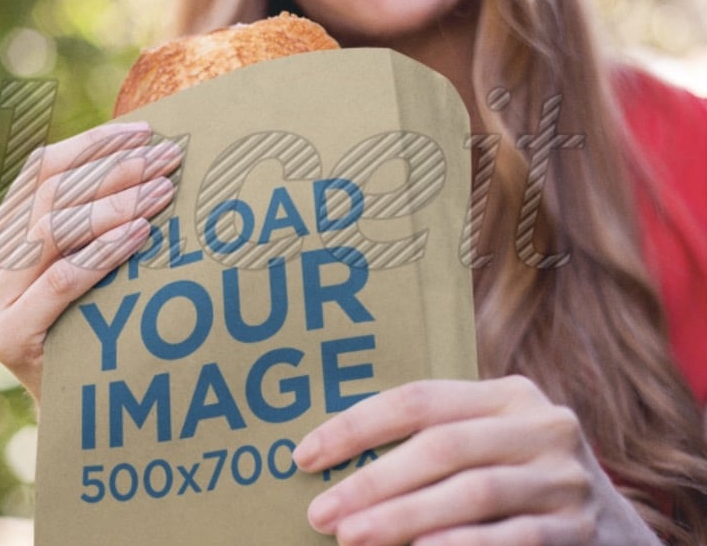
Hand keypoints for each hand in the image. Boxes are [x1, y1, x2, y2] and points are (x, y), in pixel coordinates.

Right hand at [0, 121, 181, 399]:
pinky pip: (61, 280)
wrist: (85, 409)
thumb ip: (96, 216)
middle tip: (169, 158)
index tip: (145, 132)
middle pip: (50, 195)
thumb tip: (152, 152)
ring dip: (115, 204)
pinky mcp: (6, 339)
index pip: (41, 171)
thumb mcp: (93, 260)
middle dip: (115, 171)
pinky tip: (143, 234)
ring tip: (164, 190)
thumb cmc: (100, 323)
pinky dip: (104, 252)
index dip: (93, 146)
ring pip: (53, 232)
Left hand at [293, 376, 660, 544]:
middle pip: (441, 446)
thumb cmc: (522, 481)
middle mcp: (542, 426)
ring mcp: (565, 479)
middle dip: (373, 480)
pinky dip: (462, 545)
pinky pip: (513, 537)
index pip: (419, 399)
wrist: (617, 535)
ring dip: (404, 517)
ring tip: (353, 536)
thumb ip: (434, 438)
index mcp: (509, 393)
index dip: (357, 426)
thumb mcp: (490, 442)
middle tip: (322, 512)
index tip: (306, 454)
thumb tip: (333, 456)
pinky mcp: (579, 530)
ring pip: (472, 492)